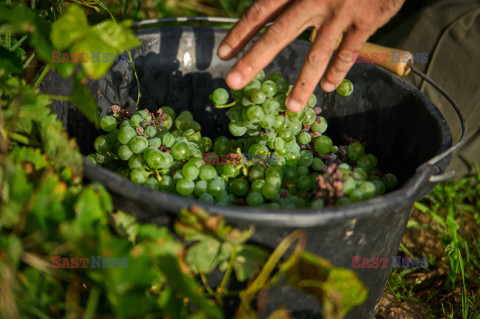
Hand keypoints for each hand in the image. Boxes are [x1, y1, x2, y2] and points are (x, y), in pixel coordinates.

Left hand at [217, 0, 404, 111]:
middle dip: (253, 60)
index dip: (240, 33)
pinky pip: (348, 52)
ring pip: (317, 52)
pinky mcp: (365, 20)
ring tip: (290, 108)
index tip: (223, 54)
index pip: (261, 12)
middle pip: (279, 33)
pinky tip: (328, 88)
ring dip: (303, 83)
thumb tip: (265, 14)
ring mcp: (340, 11)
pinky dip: (338, 72)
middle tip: (233, 82)